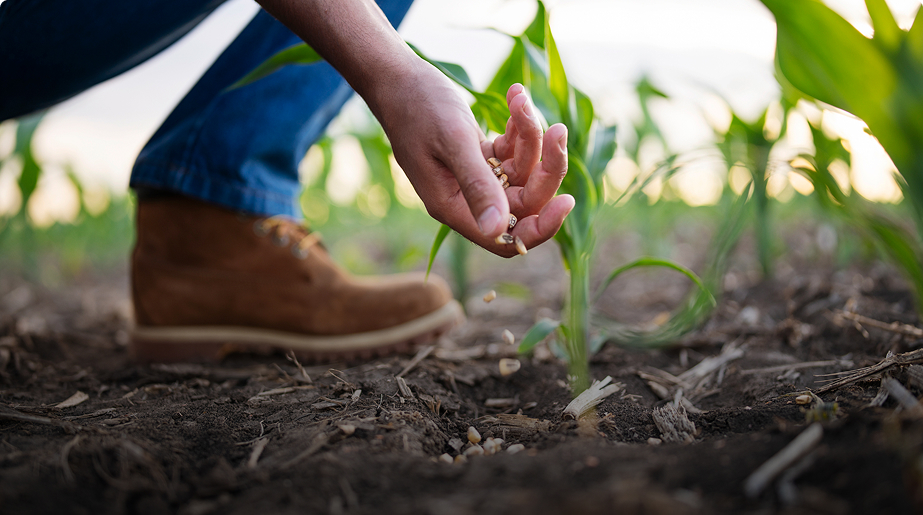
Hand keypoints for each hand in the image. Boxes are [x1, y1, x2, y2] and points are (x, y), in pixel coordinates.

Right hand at [375, 66, 573, 256]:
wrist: (395, 77)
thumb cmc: (417, 106)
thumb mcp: (453, 141)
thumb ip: (476, 185)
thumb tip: (498, 229)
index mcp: (453, 207)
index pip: (506, 238)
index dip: (540, 227)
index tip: (566, 200)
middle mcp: (465, 198)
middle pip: (523, 202)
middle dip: (545, 167)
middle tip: (557, 130)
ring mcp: (473, 177)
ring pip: (522, 172)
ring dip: (532, 136)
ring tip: (522, 100)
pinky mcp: (478, 155)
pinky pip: (512, 151)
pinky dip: (519, 126)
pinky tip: (515, 96)